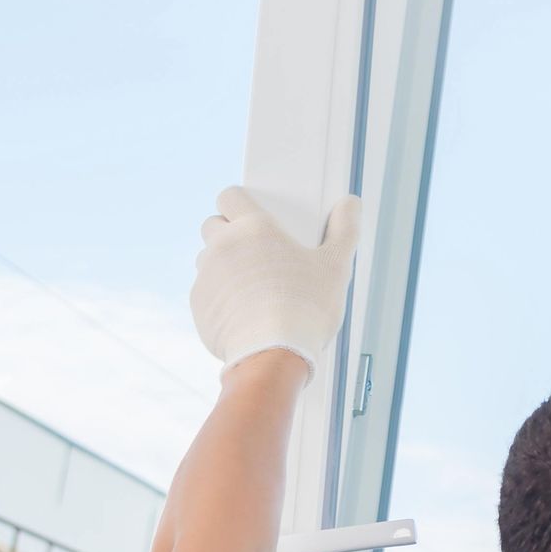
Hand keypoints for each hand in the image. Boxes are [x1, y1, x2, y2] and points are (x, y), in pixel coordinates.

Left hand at [190, 187, 361, 382]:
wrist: (273, 355)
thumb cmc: (306, 308)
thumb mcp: (336, 266)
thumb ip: (345, 230)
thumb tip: (351, 204)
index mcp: (254, 228)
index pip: (230, 196)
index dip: (241, 203)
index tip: (254, 216)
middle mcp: (222, 246)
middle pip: (213, 225)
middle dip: (230, 234)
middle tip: (258, 253)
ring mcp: (206, 276)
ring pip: (207, 260)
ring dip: (224, 266)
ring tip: (254, 287)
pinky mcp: (199, 306)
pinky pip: (206, 292)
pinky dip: (221, 298)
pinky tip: (246, 312)